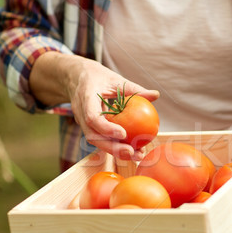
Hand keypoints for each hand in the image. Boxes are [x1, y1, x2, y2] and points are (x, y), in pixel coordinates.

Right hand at [31, 53, 158, 160]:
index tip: (123, 134)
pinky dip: (113, 146)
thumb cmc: (98, 77)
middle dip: (112, 148)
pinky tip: (132, 151)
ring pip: (95, 140)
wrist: (75, 77)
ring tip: (136, 155)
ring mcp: (81, 121)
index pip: (92, 116)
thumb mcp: (116, 79)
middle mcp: (80, 112)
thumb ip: (135, 89)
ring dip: (114, 151)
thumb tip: (156, 95)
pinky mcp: (86, 127)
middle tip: (132, 152)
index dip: (106, 128)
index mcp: (86, 96)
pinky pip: (99, 138)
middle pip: (92, 135)